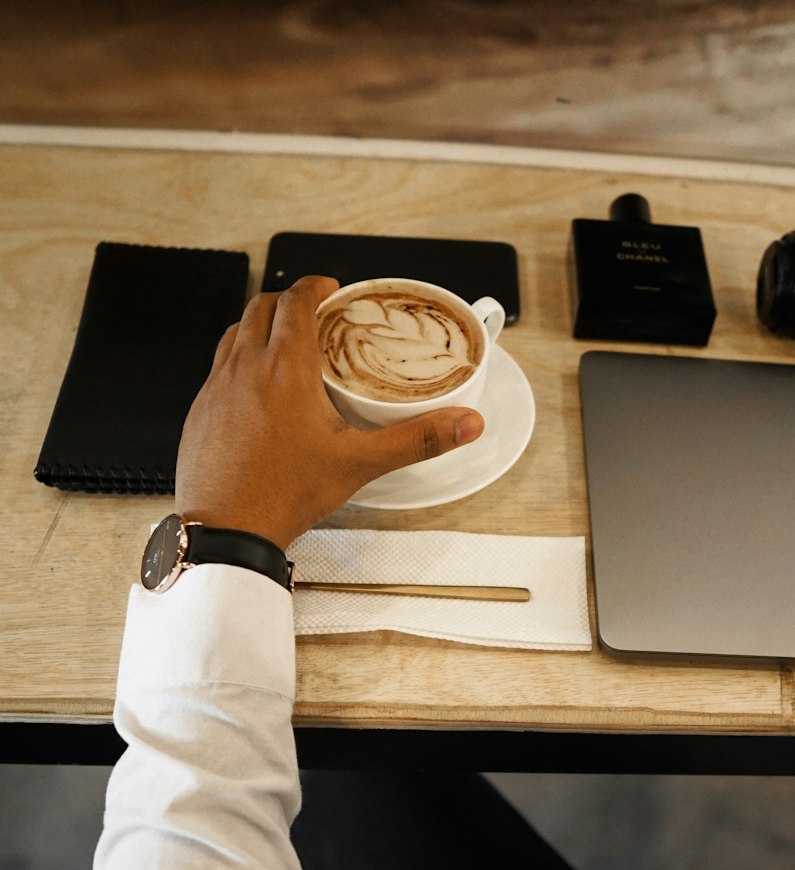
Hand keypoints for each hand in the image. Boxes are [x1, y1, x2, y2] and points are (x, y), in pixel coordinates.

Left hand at [174, 275, 484, 548]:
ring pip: (234, 332)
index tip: (329, 287)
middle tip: (312, 311)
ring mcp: (216, 387)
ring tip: (283, 343)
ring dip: (259, 326)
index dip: (314, 285)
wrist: (229, 529)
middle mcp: (245, 367)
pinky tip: (256, 389)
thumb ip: (416, 440)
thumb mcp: (361, 463)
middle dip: (287, 300)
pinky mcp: (200, 410)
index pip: (296, 300)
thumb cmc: (286, 494)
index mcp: (285, 368)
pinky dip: (239, 361)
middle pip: (261, 307)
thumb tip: (464, 424)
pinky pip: (218, 368)